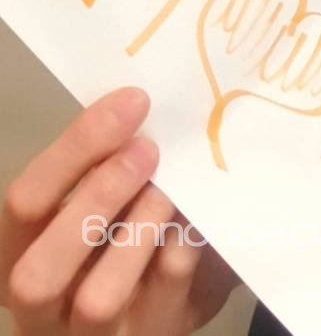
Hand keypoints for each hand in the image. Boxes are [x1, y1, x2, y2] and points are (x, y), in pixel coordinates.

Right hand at [1, 85, 240, 333]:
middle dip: (96, 199)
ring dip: (140, 232)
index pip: (25, 202)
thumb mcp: (99, 201)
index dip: (75, 149)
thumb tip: (140, 103)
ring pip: (98, 298)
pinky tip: (201, 216)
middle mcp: (46, 302)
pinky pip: (165, 300)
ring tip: (172, 188)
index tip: (132, 101)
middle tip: (148, 148)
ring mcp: (94, 334)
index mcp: (26, 250)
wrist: (162, 301)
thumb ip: (105, 164)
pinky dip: (185, 251)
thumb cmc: (119, 234)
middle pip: (39, 270)